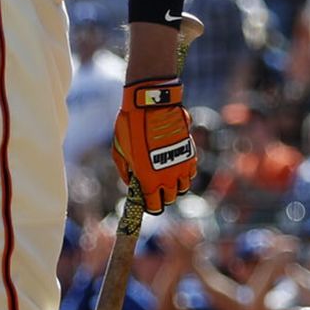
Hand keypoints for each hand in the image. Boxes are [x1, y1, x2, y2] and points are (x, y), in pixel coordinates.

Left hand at [112, 77, 196, 211]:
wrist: (151, 103)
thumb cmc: (130, 126)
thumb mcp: (119, 150)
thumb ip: (125, 171)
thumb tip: (131, 183)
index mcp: (148, 179)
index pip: (154, 205)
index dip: (150, 206)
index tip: (146, 202)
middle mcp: (168, 176)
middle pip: (170, 199)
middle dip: (162, 196)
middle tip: (154, 188)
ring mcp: (181, 165)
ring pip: (183, 188)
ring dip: (174, 185)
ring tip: (165, 177)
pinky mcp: (190, 153)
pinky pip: (191, 172)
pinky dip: (184, 173)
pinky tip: (174, 165)